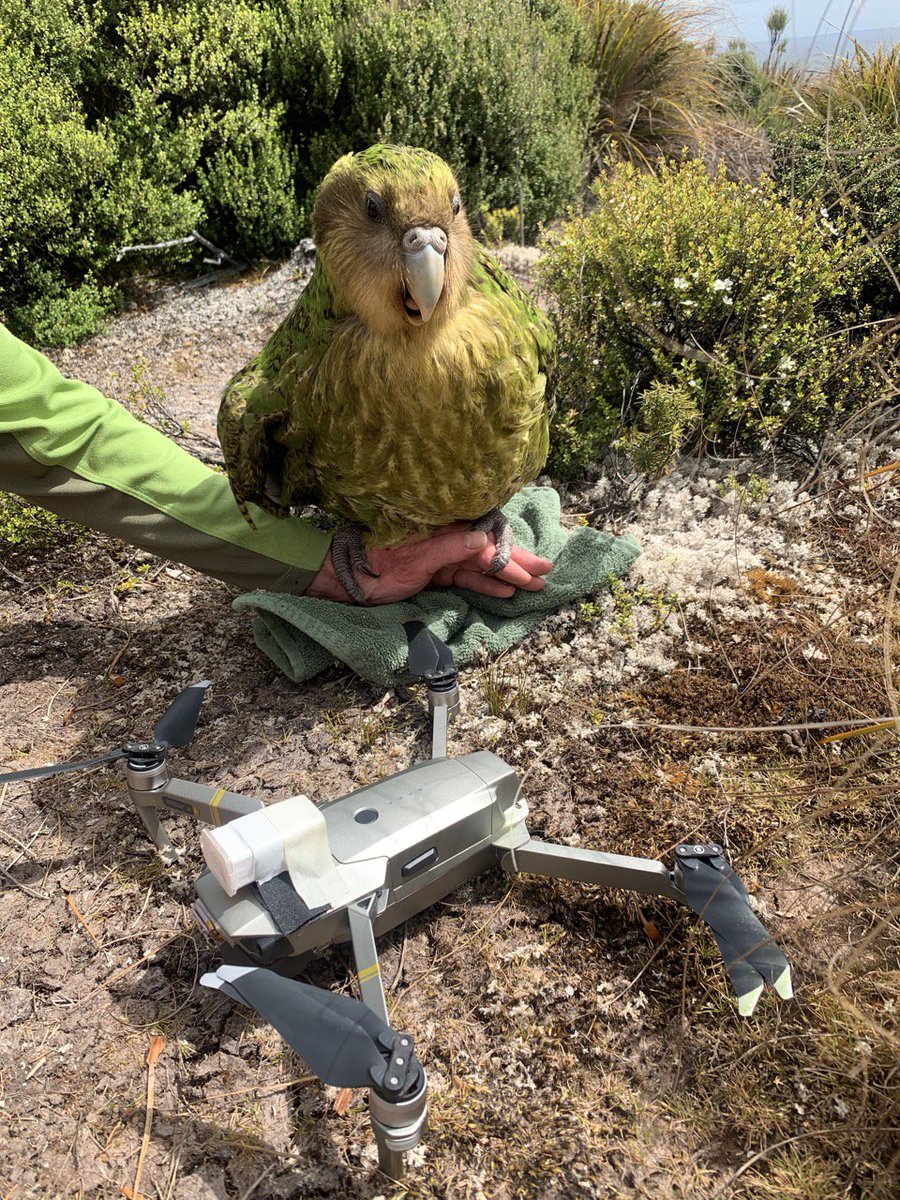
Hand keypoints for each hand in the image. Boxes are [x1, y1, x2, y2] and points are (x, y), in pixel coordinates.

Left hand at [305, 525, 552, 603]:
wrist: (344, 579)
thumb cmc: (373, 565)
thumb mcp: (413, 558)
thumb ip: (449, 548)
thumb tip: (482, 540)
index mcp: (440, 528)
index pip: (484, 542)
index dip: (510, 555)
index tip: (533, 566)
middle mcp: (444, 539)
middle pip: (487, 551)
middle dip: (517, 562)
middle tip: (546, 573)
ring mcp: (439, 556)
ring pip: (480, 566)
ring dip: (506, 575)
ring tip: (534, 583)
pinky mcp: (433, 572)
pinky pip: (465, 578)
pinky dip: (485, 585)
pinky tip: (504, 591)